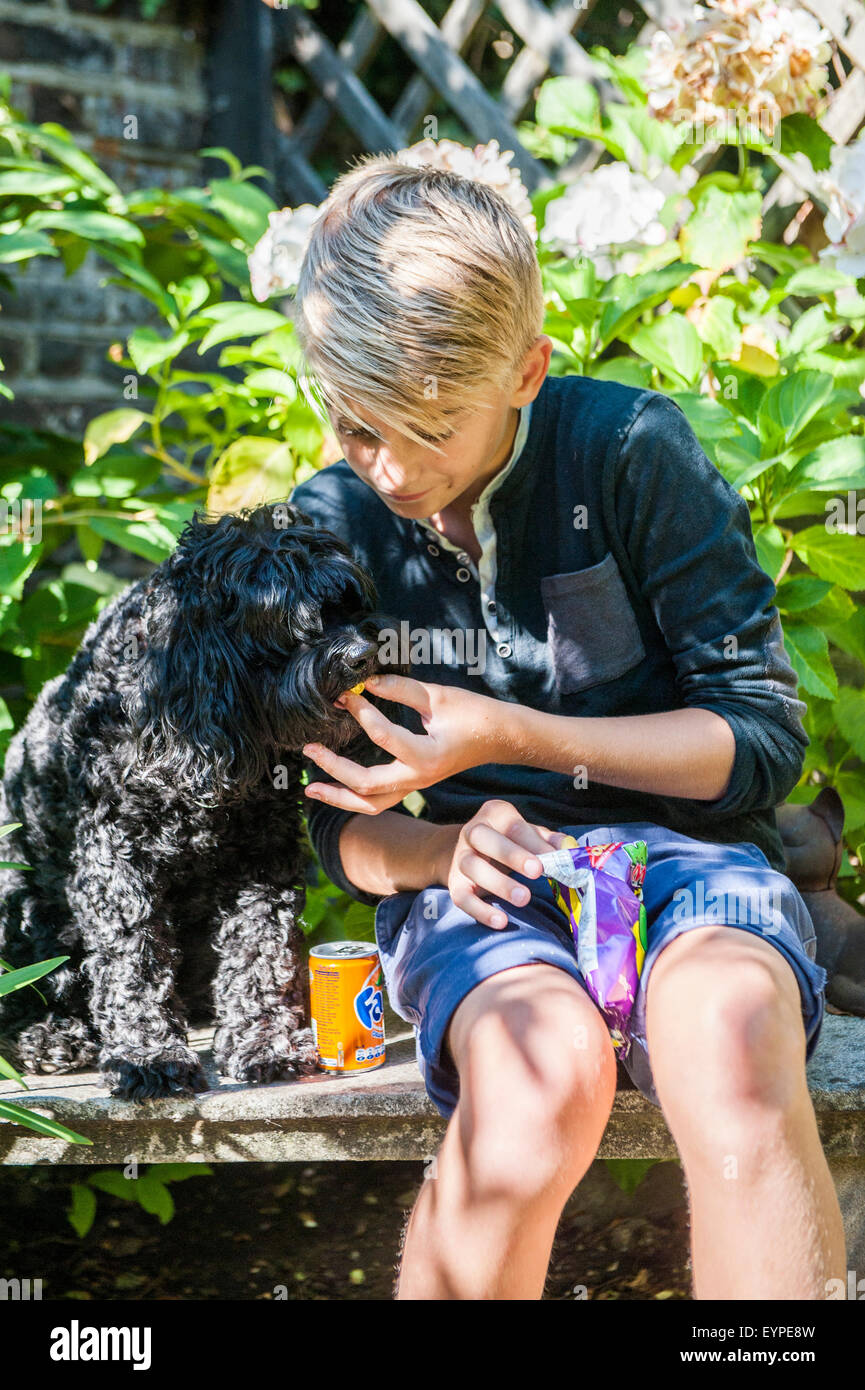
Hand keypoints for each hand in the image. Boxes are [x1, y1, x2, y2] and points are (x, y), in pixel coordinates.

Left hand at [303, 674, 508, 814]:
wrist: (501, 737)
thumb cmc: (474, 714)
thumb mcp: (438, 695)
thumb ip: (400, 688)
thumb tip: (365, 682)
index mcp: (427, 756)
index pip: (383, 735)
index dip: (361, 711)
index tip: (348, 694)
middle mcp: (418, 778)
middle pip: (366, 784)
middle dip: (333, 767)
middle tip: (309, 747)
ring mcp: (415, 785)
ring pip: (369, 804)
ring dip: (338, 796)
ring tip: (310, 787)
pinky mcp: (412, 784)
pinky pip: (377, 800)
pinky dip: (353, 797)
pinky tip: (333, 787)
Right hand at [434, 799, 567, 929]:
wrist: (469, 852)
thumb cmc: (509, 842)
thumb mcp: (529, 835)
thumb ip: (549, 841)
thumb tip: (570, 849)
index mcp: (494, 815)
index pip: (514, 826)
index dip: (534, 843)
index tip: (554, 859)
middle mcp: (472, 832)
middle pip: (485, 839)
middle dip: (512, 855)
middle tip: (537, 870)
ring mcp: (460, 858)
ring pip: (473, 867)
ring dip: (499, 883)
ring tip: (524, 898)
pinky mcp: (455, 884)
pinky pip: (462, 897)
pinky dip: (480, 911)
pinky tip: (501, 920)